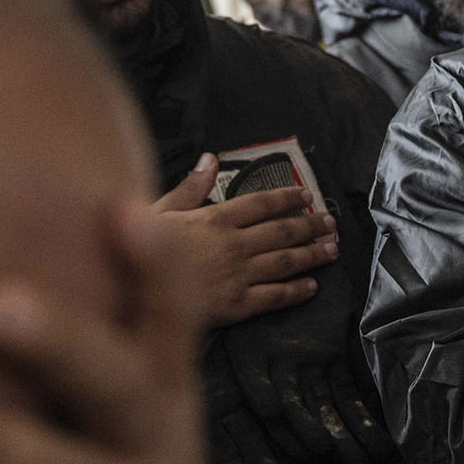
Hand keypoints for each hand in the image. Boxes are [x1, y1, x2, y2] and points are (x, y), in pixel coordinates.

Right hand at [151, 156, 337, 327]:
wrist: (131, 295)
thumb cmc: (137, 251)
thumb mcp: (158, 211)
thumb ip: (190, 187)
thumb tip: (209, 159)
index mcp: (215, 219)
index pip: (261, 204)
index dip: (287, 198)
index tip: (306, 195)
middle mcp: (233, 244)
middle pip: (281, 231)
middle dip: (310, 225)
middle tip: (331, 222)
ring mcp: (237, 275)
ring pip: (285, 261)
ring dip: (312, 254)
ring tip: (332, 249)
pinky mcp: (237, 305)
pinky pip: (274, 296)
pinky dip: (296, 291)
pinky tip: (312, 287)